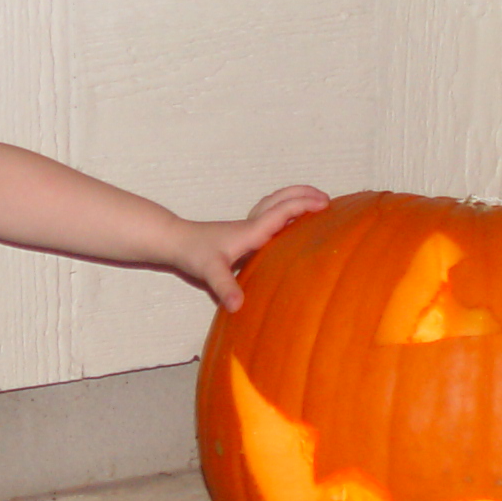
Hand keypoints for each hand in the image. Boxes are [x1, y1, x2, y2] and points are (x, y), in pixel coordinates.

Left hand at [181, 184, 328, 309]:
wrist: (175, 242)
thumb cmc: (193, 254)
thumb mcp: (210, 273)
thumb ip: (225, 287)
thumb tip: (238, 305)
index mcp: (252, 231)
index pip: (282, 211)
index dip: (304, 205)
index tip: (325, 204)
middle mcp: (252, 225)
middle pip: (281, 200)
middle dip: (304, 194)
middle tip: (326, 198)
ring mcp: (246, 227)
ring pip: (274, 204)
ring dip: (294, 199)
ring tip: (313, 204)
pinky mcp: (241, 233)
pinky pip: (268, 215)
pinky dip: (283, 211)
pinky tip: (287, 225)